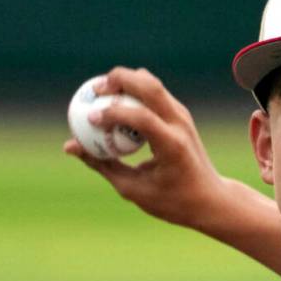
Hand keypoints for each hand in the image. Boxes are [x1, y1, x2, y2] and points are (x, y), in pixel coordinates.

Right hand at [63, 67, 280, 274]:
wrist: (209, 198)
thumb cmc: (171, 200)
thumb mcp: (133, 188)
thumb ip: (102, 164)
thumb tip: (70, 145)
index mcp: (172, 146)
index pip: (143, 117)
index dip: (113, 112)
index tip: (88, 117)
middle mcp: (181, 125)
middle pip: (150, 86)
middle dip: (118, 80)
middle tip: (92, 90)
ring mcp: (183, 116)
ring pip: (152, 83)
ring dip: (125, 80)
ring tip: (100, 93)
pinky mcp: (181, 114)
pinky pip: (154, 92)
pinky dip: (133, 90)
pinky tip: (115, 101)